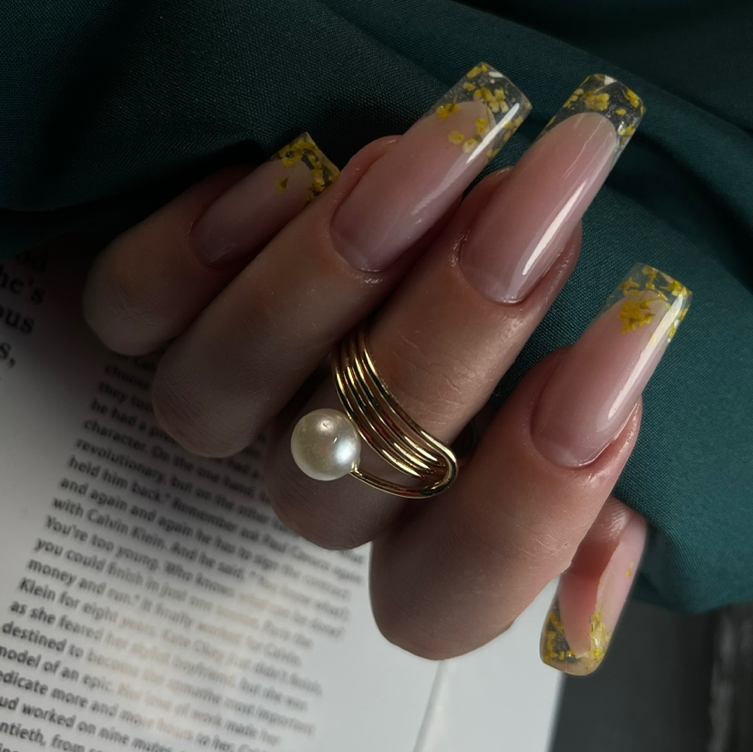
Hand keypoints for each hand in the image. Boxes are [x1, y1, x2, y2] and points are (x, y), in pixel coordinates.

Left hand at [82, 67, 686, 674]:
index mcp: (420, 522)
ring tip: (427, 156)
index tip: (622, 344)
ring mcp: (227, 398)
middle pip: (338, 482)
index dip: (527, 503)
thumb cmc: (542, 269)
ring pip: (215, 400)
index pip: (447, 594)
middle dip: (451, 337)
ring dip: (324, 277)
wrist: (465, 165)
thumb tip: (606, 573)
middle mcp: (313, 475)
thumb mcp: (600, 359)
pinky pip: (130, 309)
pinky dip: (195, 246)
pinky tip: (291, 167)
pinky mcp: (151, 309)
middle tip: (536, 203)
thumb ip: (603, 456)